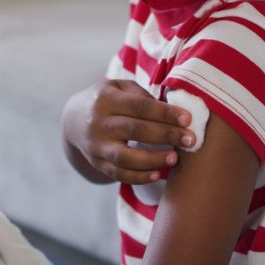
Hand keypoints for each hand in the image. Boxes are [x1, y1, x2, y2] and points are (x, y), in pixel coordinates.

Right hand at [62, 79, 194, 183]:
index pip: (140, 106)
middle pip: (136, 130)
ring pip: (126, 157)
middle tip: (191, 140)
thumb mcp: (118, 87)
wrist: (73, 121)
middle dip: (166, 135)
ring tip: (175, 158)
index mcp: (106, 99)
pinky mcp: (97, 163)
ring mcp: (96, 146)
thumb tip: (171, 110)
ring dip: (153, 159)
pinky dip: (139, 177)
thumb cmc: (107, 100)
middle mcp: (98, 122)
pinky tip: (158, 174)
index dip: (165, 113)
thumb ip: (141, 95)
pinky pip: (119, 174)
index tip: (188, 119)